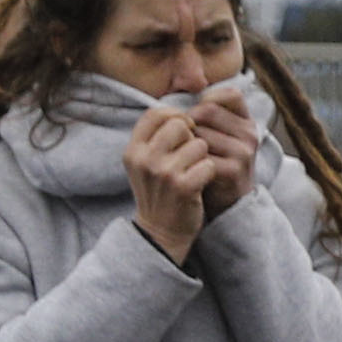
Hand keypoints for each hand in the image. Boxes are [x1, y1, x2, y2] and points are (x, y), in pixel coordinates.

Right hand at [122, 102, 217, 262]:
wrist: (161, 231)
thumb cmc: (159, 191)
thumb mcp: (146, 162)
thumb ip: (156, 137)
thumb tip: (181, 111)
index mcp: (133, 149)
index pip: (155, 113)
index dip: (175, 116)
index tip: (184, 130)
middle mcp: (143, 158)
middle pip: (179, 124)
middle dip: (192, 136)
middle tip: (191, 156)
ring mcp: (162, 173)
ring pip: (198, 143)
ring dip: (202, 157)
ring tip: (193, 172)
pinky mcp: (183, 187)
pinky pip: (208, 164)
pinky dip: (209, 173)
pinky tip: (200, 184)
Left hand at [188, 81, 262, 209]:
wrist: (225, 204)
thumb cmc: (213, 164)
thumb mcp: (217, 136)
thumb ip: (207, 115)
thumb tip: (179, 91)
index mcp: (246, 122)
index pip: (229, 94)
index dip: (208, 99)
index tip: (196, 116)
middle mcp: (250, 134)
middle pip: (207, 110)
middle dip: (189, 123)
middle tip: (183, 140)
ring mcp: (244, 152)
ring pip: (200, 133)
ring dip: (185, 144)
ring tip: (185, 156)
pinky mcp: (234, 170)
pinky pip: (201, 156)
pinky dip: (189, 161)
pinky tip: (188, 169)